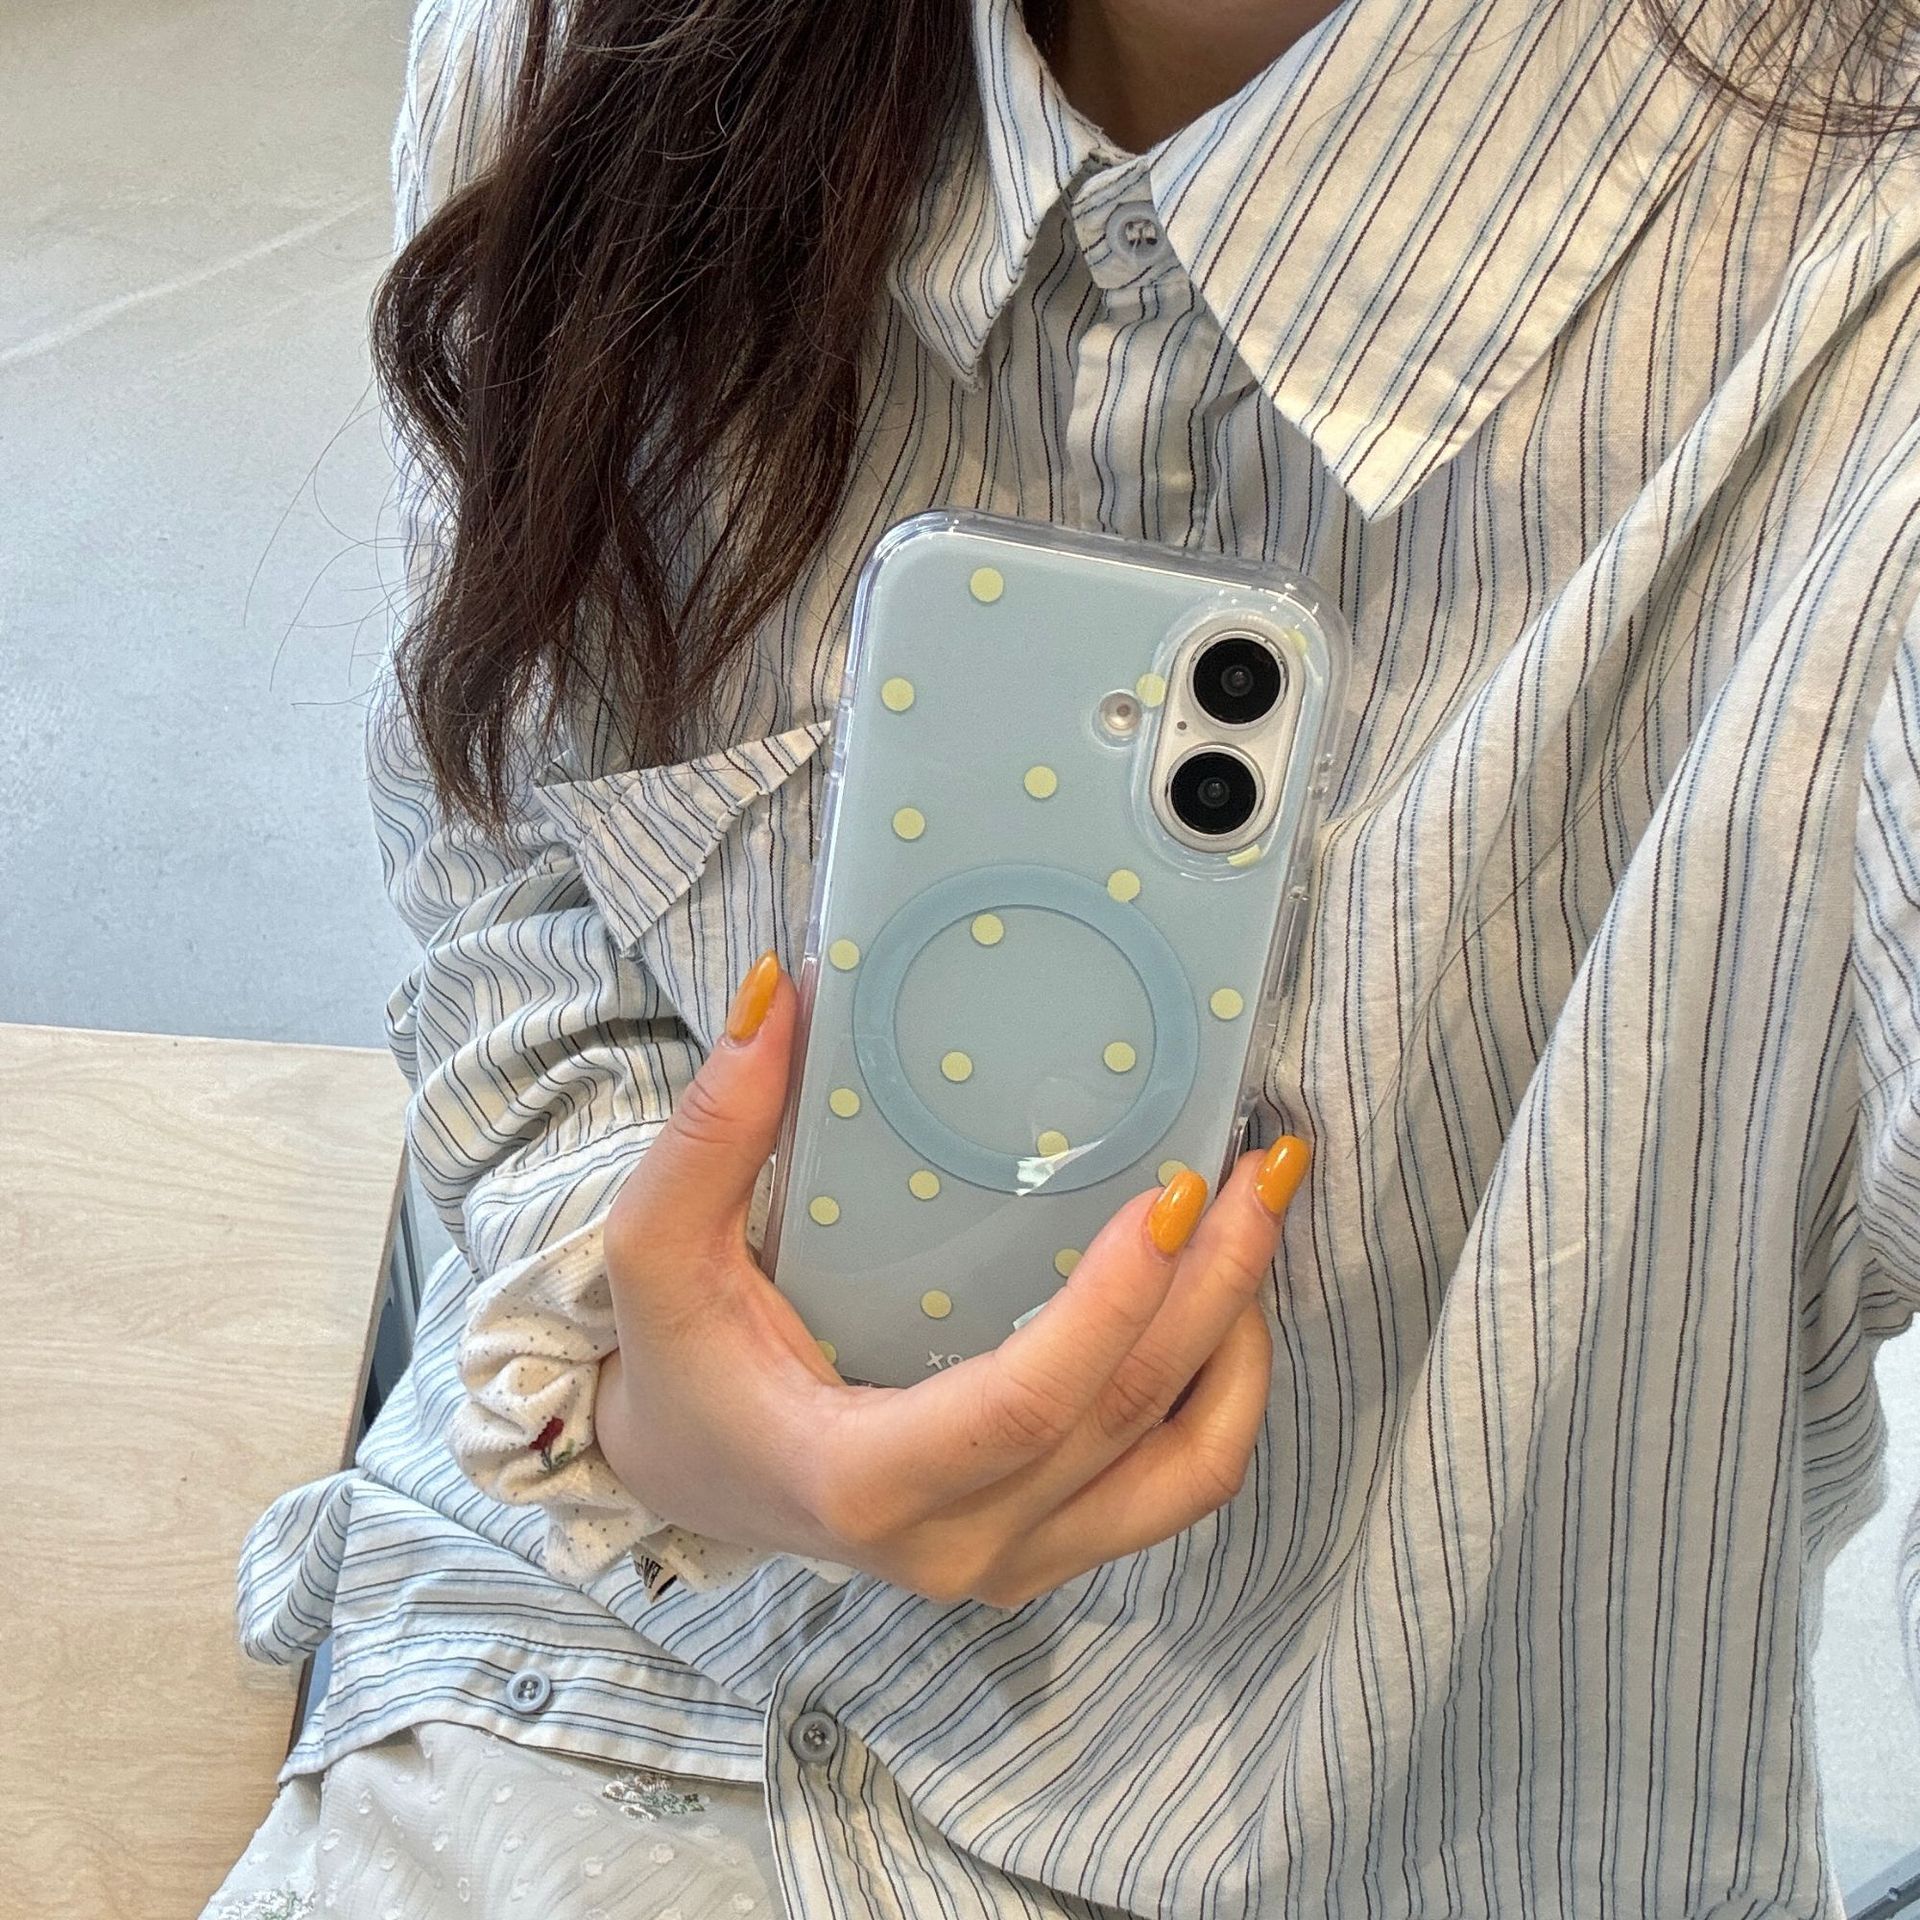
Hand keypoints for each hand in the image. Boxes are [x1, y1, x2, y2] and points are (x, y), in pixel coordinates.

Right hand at [594, 951, 1310, 1607]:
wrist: (692, 1474)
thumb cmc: (678, 1362)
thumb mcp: (658, 1247)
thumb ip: (711, 1129)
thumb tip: (775, 990)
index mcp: (860, 1482)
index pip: (1024, 1402)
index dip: (1115, 1302)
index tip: (1176, 1190)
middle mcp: (955, 1545)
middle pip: (1131, 1418)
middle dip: (1221, 1284)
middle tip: (1265, 1164)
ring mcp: (1013, 1564)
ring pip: (1185, 1468)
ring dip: (1244, 1340)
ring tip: (1260, 1222)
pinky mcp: (1047, 1554)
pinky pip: (1179, 1489)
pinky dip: (1228, 1400)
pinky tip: (1231, 1307)